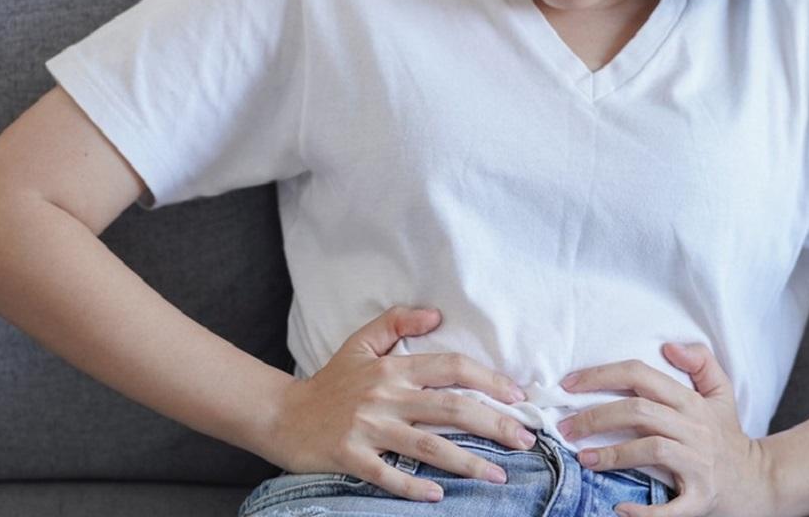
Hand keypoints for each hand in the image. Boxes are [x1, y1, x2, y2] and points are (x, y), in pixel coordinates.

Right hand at [264, 306, 537, 501]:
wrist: (281, 414)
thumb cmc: (329, 382)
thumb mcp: (360, 343)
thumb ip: (396, 323)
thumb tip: (435, 314)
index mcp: (393, 368)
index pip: (452, 368)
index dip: (489, 380)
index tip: (518, 397)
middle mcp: (386, 396)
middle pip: (451, 408)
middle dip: (494, 424)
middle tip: (526, 439)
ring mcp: (368, 428)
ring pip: (428, 445)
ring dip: (468, 462)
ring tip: (499, 475)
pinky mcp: (351, 457)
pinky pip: (388, 474)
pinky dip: (413, 485)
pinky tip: (439, 494)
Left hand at [556, 343, 777, 516]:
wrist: (759, 481)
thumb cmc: (728, 436)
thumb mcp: (721, 393)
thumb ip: (701, 361)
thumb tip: (669, 345)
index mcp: (691, 402)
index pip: (640, 376)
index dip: (601, 376)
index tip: (568, 385)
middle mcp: (694, 428)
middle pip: (638, 411)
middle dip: (595, 416)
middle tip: (565, 427)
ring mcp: (698, 463)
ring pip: (650, 449)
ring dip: (612, 454)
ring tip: (583, 458)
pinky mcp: (701, 497)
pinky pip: (671, 506)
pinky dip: (644, 510)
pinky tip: (619, 507)